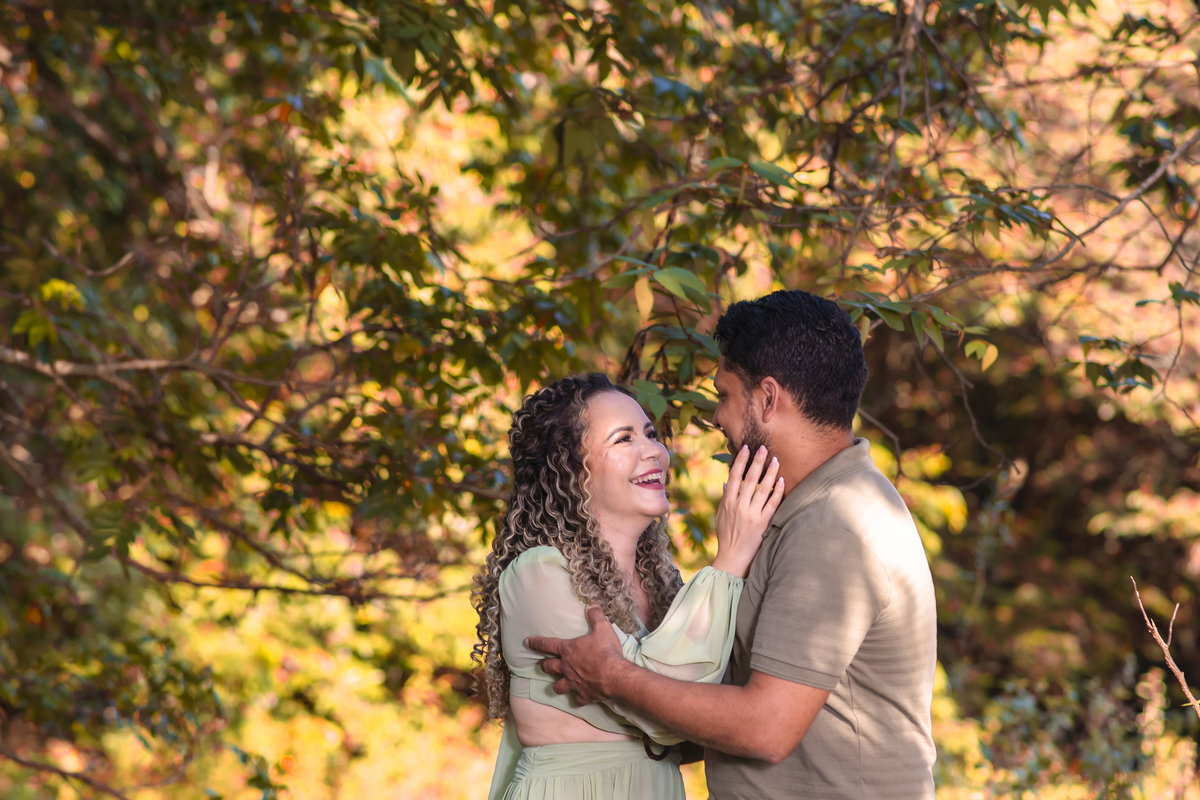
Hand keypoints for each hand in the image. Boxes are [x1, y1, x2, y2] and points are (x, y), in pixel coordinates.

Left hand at [526, 605, 625, 703]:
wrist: (614, 675)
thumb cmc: (606, 650)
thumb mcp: (602, 628)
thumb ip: (595, 616)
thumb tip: (590, 605)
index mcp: (568, 650)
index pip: (547, 644)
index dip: (536, 642)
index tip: (527, 642)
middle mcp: (567, 667)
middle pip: (549, 667)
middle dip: (544, 665)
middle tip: (543, 664)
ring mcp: (573, 682)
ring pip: (558, 686)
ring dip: (557, 685)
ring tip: (557, 685)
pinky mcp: (583, 694)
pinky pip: (577, 699)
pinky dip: (578, 698)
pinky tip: (579, 698)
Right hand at [710, 445, 783, 577]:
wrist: (732, 558)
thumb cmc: (726, 536)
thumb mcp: (721, 516)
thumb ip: (725, 498)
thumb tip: (727, 482)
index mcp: (727, 502)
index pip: (734, 477)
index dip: (740, 461)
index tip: (746, 448)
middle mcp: (739, 506)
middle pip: (749, 479)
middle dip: (757, 462)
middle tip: (764, 448)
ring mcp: (751, 515)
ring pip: (762, 489)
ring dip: (769, 473)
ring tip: (776, 460)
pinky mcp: (762, 523)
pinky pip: (772, 504)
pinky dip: (777, 492)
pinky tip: (782, 480)